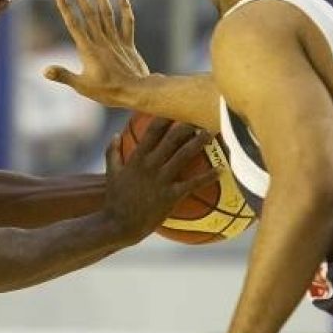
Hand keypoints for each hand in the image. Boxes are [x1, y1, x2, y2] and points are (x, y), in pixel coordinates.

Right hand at [44, 0, 150, 106]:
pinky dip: (125, 8)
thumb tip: (44, 70)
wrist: (136, 92)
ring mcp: (115, 40)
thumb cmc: (108, 92)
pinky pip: (127, 22)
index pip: (73, 24)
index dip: (65, 7)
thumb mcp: (81, 86)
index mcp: (88, 49)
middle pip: (88, 13)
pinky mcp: (128, 44)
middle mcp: (101, 40)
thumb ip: (63, 75)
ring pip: (106, 13)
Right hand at [104, 118, 215, 242]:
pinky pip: (193, 183)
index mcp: (136, 158)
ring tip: (211, 134)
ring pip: (184, 155)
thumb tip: (115, 134)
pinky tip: (221, 170)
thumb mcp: (111, 173)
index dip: (165, 117)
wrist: (119, 224)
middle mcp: (150, 165)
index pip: (152, 131)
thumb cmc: (115, 199)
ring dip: (199, 142)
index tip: (177, 108)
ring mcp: (161, 180)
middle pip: (172, 138)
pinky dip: (208, 176)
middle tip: (201, 117)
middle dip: (187, 125)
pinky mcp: (170, 196)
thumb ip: (112, 152)